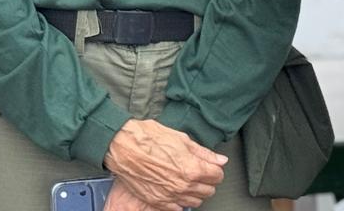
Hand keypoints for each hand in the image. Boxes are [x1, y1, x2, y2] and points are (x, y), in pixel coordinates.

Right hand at [104, 119, 225, 210]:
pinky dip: (180, 200)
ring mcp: (169, 196)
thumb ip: (203, 153)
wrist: (124, 147)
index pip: (217, 176)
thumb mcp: (182, 140)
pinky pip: (176, 208)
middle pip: (208, 190)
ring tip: (190, 180)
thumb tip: (220, 159)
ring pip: (194, 202)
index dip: (216, 169)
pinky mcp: (156, 201)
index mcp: (192, 169)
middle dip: (208, 181)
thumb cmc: (150, 139)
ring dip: (196, 192)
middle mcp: (182, 186)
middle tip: (202, 172)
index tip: (212, 166)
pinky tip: (177, 189)